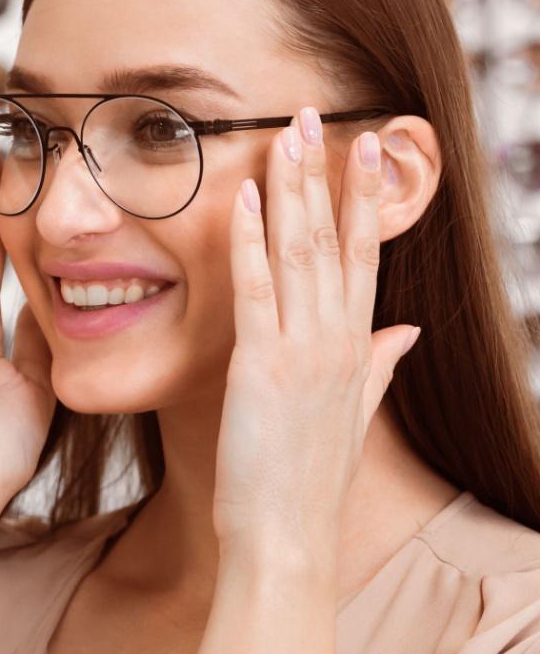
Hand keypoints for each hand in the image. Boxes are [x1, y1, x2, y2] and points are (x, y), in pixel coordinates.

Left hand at [214, 108, 420, 561]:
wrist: (288, 540)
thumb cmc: (308, 485)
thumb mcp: (354, 419)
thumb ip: (379, 368)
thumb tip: (407, 332)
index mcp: (358, 350)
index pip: (363, 257)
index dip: (363, 199)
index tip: (365, 146)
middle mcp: (339, 342)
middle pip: (337, 240)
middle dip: (330, 173)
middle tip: (321, 112)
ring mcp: (304, 352)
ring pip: (302, 253)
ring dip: (295, 189)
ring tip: (288, 133)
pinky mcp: (262, 368)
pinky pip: (256, 292)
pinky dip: (252, 242)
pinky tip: (248, 197)